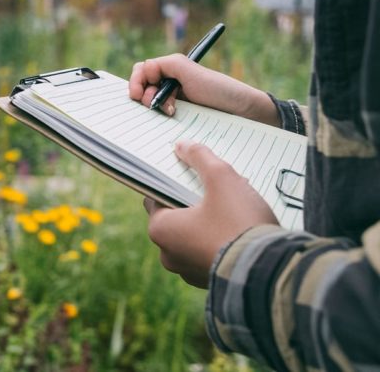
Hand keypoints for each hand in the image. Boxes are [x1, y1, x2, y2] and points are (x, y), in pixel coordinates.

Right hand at [129, 54, 279, 125]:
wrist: (243, 112)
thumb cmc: (220, 89)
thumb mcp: (191, 71)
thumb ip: (166, 65)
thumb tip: (145, 69)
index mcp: (171, 69)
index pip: (142, 70)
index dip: (137, 80)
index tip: (139, 93)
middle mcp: (169, 83)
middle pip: (141, 86)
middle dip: (143, 94)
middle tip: (153, 104)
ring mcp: (173, 101)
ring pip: (147, 102)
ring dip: (152, 105)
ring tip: (168, 111)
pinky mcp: (178, 117)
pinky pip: (158, 117)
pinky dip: (158, 117)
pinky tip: (170, 117)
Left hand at [143, 140, 278, 287]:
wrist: (272, 271)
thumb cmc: (239, 223)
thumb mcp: (221, 178)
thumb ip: (200, 158)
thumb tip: (182, 146)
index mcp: (161, 230)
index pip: (156, 197)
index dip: (172, 182)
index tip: (190, 174)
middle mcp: (169, 255)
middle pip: (177, 216)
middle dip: (194, 201)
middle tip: (218, 188)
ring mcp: (190, 272)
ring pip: (195, 235)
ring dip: (210, 220)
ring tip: (235, 206)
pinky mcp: (213, 281)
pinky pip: (211, 253)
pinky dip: (221, 240)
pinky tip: (242, 228)